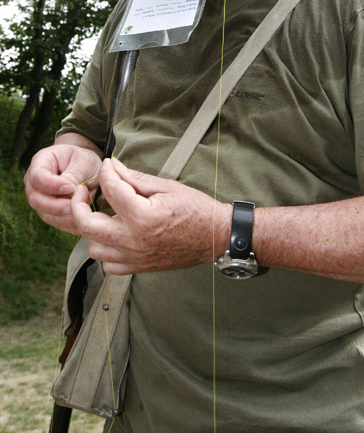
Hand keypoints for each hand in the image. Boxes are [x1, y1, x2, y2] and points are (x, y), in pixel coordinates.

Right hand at [24, 144, 101, 233]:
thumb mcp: (83, 161)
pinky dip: (67, 225)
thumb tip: (69, 188)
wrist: (88, 169)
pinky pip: (55, 222)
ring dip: (62, 218)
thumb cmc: (83, 160)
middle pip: (36, 199)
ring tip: (80, 216)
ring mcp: (40, 199)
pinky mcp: (49, 212)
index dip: (52, 184)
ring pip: (44, 214)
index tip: (71, 187)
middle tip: (73, 206)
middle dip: (55, 206)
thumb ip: (74, 174)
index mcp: (41, 162)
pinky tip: (80, 225)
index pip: (37, 175)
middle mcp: (35, 182)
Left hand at [70, 158, 231, 274]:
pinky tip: (115, 235)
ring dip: (93, 229)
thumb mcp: (166, 186)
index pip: (110, 189)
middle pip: (86, 223)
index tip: (106, 165)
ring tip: (103, 215)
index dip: (105, 172)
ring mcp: (134, 257)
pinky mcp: (138, 267)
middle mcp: (133, 240)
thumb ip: (134, 177)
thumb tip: (112, 166)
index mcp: (142, 216)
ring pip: (93, 247)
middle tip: (83, 192)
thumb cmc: (195, 209)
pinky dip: (106, 250)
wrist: (215, 236)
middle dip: (78, 203)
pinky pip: (108, 264)